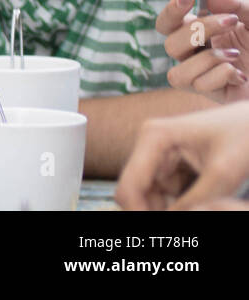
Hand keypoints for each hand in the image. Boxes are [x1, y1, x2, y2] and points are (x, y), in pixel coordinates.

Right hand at [116, 102, 248, 209]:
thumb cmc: (244, 135)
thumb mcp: (223, 173)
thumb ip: (194, 202)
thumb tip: (170, 220)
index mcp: (154, 137)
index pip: (129, 185)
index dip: (138, 213)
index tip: (159, 232)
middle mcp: (150, 143)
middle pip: (137, 191)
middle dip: (154, 210)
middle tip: (183, 220)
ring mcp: (160, 153)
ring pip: (152, 194)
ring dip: (168, 208)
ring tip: (197, 208)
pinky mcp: (172, 163)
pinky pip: (167, 192)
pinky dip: (179, 204)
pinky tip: (199, 202)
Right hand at [157, 0, 248, 103]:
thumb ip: (228, 2)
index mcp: (204, 34)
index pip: (169, 24)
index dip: (171, 11)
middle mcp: (200, 56)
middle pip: (169, 45)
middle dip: (197, 30)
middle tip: (230, 22)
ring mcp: (208, 78)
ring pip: (177, 74)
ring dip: (206, 59)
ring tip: (235, 55)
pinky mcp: (220, 97)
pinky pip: (201, 87)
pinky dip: (220, 75)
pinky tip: (241, 74)